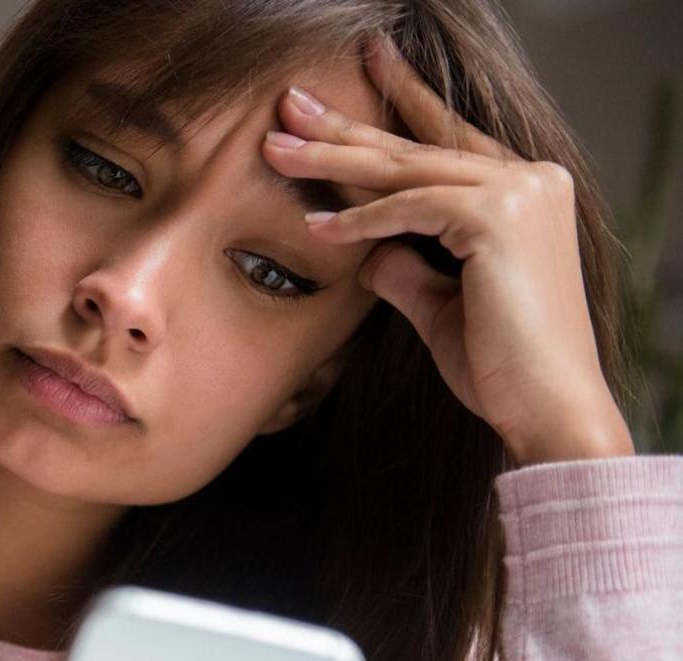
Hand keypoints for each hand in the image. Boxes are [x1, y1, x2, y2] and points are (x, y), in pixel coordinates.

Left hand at [262, 32, 633, 464]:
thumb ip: (406, 266)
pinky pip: (410, 207)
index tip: (345, 94)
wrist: (545, 406)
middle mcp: (532, 179)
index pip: (444, 142)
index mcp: (527, 191)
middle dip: (348, 129)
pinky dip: (362, 219)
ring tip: (276, 152)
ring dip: (335, 161)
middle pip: (419, 147)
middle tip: (289, 108)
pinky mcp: (499, 218)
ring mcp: (521, 192)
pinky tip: (318, 228)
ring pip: (407, 168)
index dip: (393, 114)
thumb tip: (366, 251)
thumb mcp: (439, 303)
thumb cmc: (500, 365)